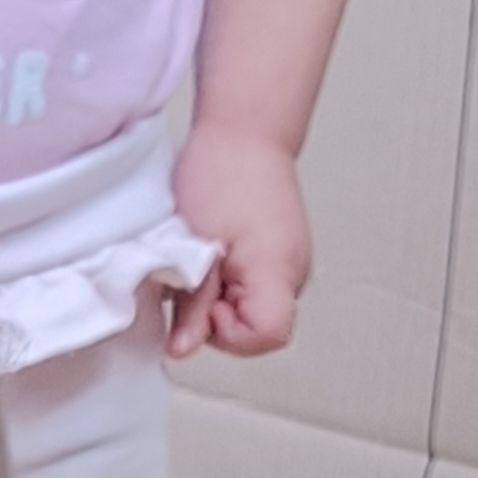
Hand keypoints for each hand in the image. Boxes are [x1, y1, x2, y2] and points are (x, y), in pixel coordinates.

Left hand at [167, 125, 313, 357]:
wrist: (243, 129)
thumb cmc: (221, 172)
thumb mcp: (193, 248)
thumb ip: (192, 306)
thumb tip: (184, 349)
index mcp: (278, 268)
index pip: (267, 335)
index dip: (229, 333)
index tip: (207, 304)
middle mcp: (294, 270)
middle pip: (258, 330)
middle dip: (219, 317)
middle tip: (199, 278)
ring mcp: (290, 262)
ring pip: (253, 312)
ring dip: (222, 298)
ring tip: (207, 261)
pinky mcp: (281, 254)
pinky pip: (253, 290)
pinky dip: (230, 282)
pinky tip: (217, 257)